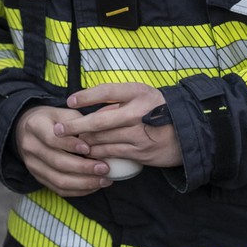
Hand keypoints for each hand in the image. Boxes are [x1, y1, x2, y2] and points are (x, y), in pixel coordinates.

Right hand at [15, 105, 111, 196]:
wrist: (30, 130)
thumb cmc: (54, 120)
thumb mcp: (65, 114)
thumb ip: (79, 124)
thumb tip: (100, 137)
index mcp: (35, 126)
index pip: (51, 139)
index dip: (71, 145)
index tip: (89, 148)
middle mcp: (30, 147)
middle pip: (57, 162)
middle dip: (83, 167)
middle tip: (104, 168)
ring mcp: (32, 165)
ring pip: (59, 180)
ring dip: (84, 182)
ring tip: (104, 179)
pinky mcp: (38, 177)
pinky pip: (59, 189)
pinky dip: (79, 190)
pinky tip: (94, 186)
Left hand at [59, 82, 181, 168]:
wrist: (189, 131)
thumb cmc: (159, 110)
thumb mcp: (142, 96)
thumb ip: (119, 100)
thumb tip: (91, 107)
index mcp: (138, 93)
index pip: (106, 91)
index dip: (86, 96)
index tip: (69, 102)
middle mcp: (138, 112)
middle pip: (99, 120)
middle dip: (75, 126)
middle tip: (58, 129)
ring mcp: (139, 134)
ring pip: (102, 139)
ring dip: (83, 142)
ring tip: (69, 142)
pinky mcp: (140, 152)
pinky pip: (111, 153)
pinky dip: (97, 154)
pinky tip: (87, 154)